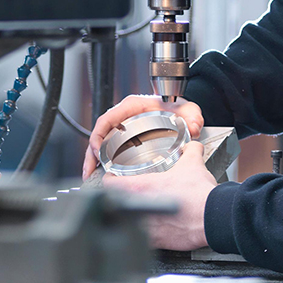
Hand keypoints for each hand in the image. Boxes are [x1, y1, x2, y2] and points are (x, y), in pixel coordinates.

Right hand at [84, 94, 203, 178]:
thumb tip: (193, 125)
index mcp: (133, 106)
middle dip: (91, 153)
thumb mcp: (187, 109)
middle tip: (90, 170)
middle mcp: (124, 117)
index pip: (108, 118)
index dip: (99, 134)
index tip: (97, 149)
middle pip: (100, 134)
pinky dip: (102, 162)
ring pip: (102, 144)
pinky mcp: (125, 139)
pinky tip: (99, 175)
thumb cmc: (178, 107)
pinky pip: (109, 149)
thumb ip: (192, 116)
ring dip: (93, 160)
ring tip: (89, 176)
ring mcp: (123, 128)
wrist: (181, 112)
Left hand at [102, 141, 214, 250]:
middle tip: (128, 194)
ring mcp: (145, 228)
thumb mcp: (193, 164)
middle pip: (116, 204)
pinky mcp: (156, 243)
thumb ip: (190, 150)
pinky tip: (152, 228)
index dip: (109, 179)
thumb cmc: (199, 195)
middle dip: (121, 198)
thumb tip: (192, 146)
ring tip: (140, 212)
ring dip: (131, 217)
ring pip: (127, 222)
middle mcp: (139, 209)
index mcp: (141, 188)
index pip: (109, 184)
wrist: (213, 218)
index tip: (112, 178)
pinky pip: (142, 239)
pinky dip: (144, 234)